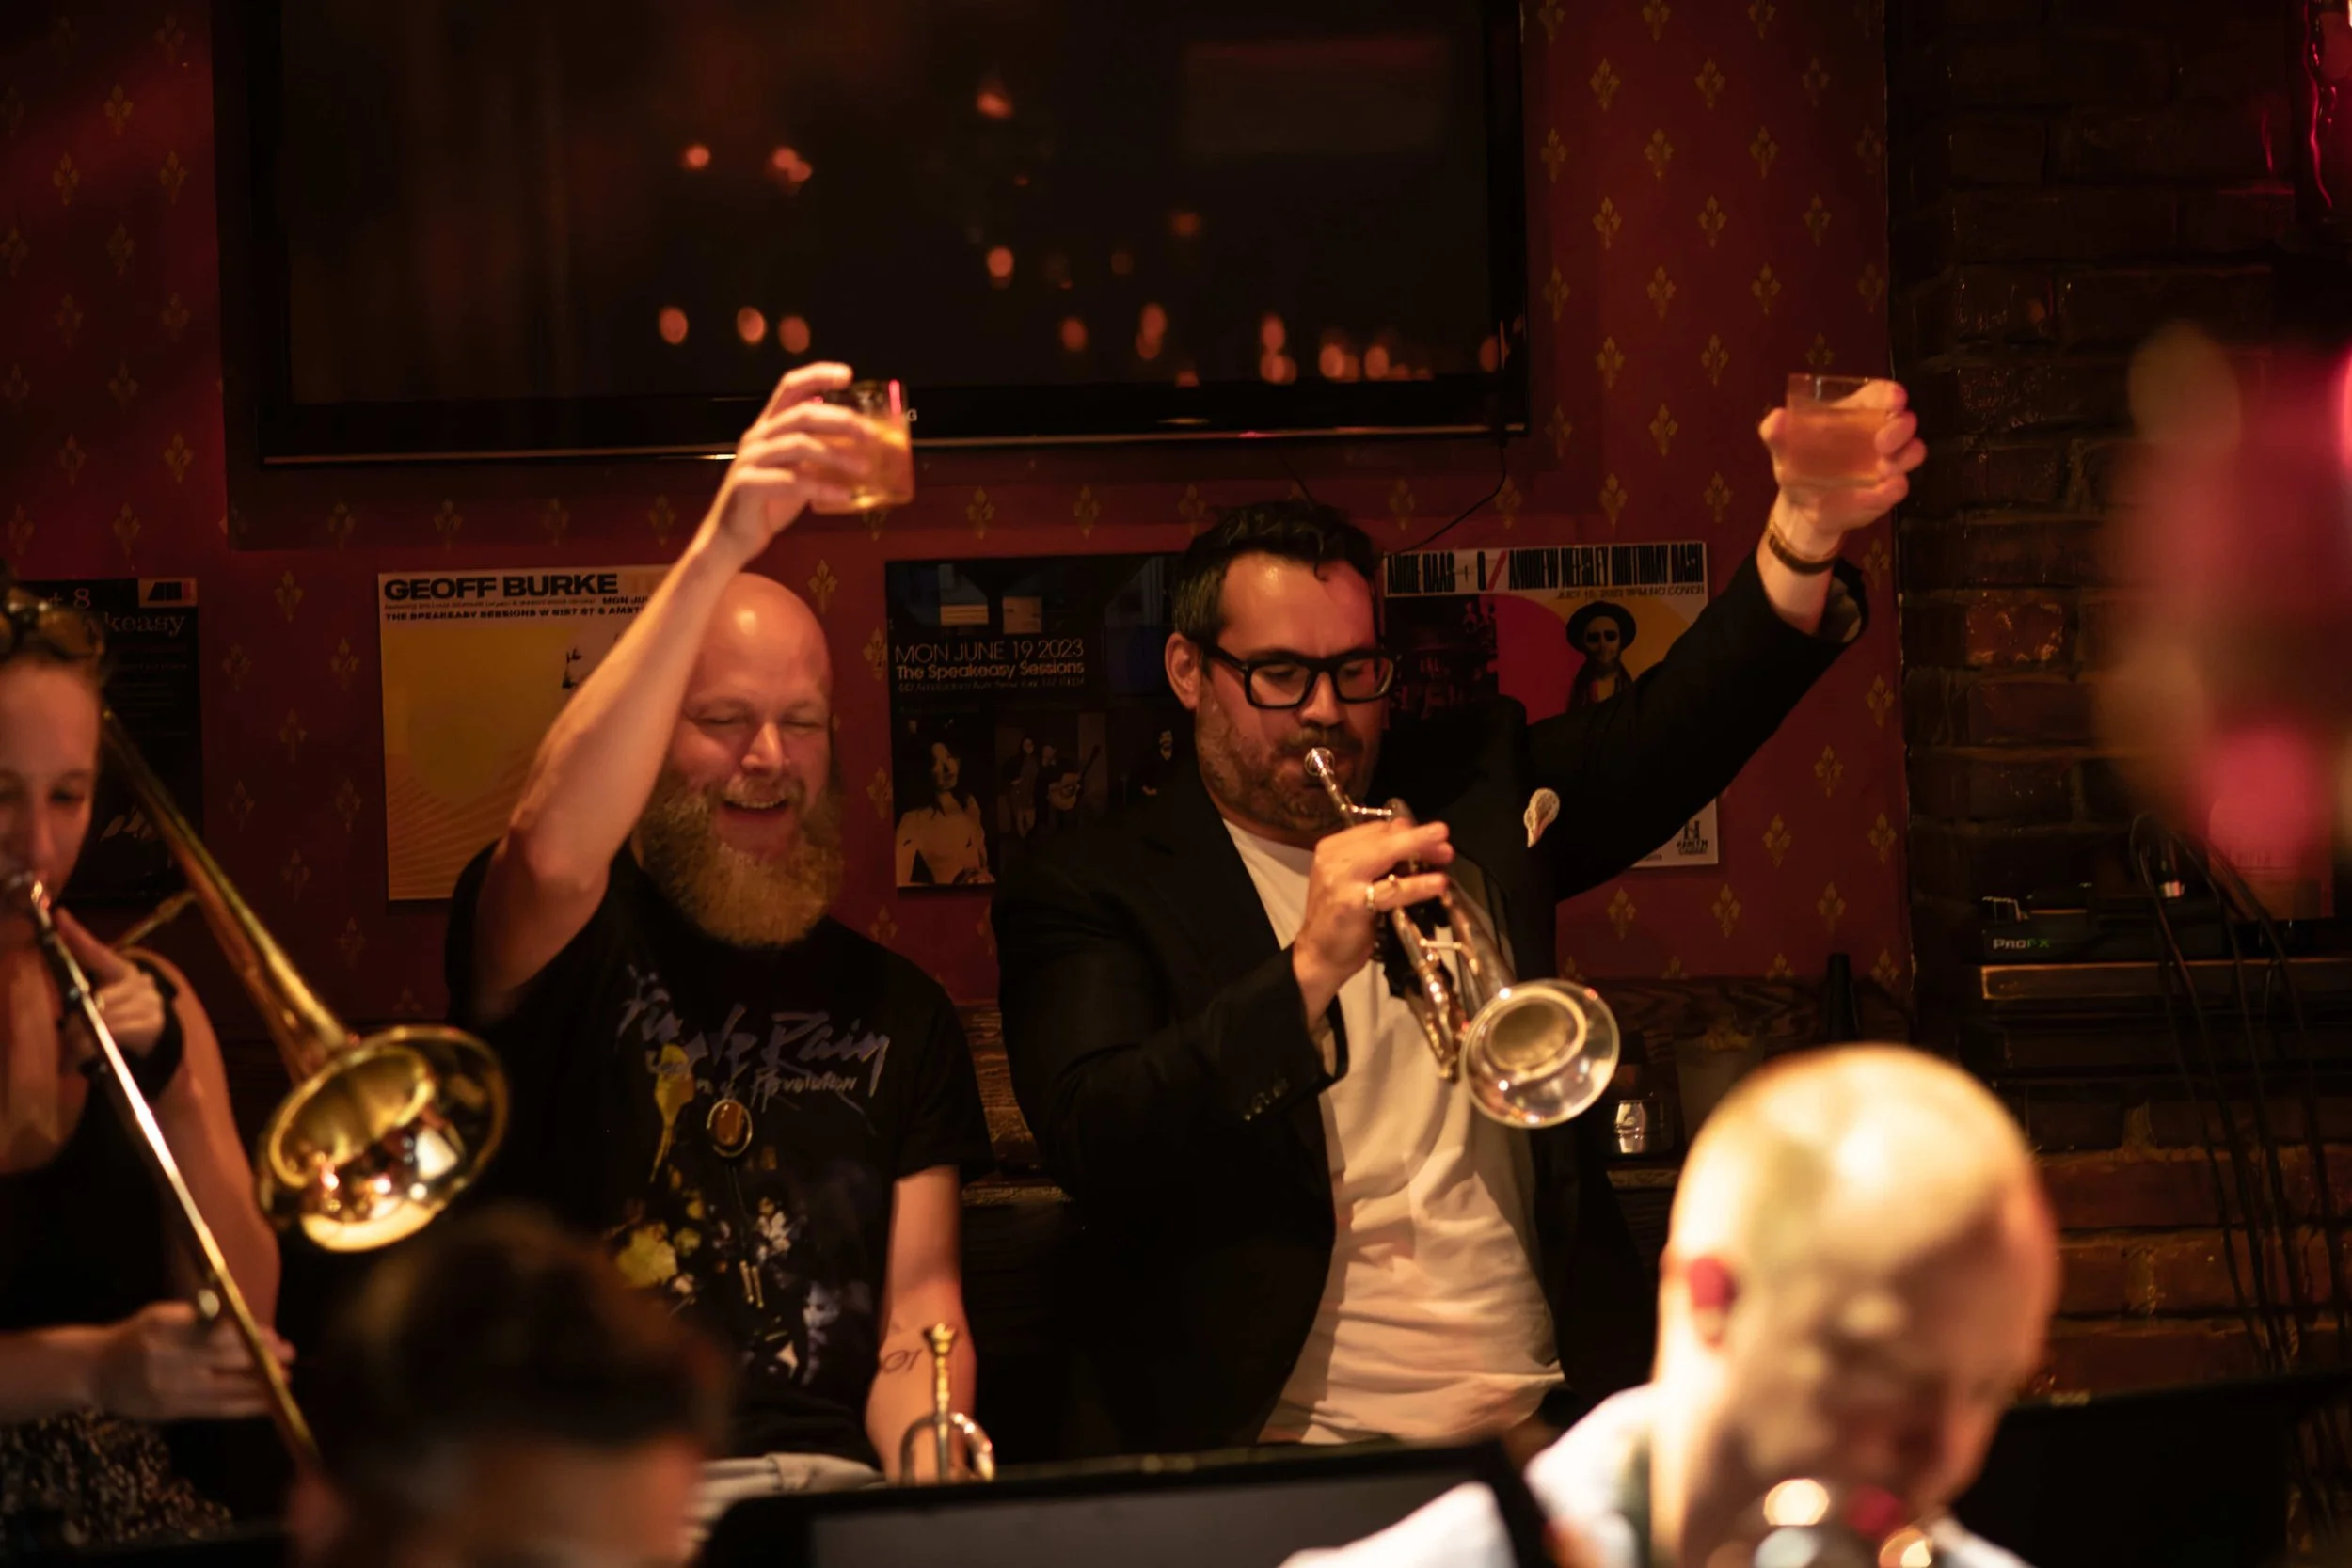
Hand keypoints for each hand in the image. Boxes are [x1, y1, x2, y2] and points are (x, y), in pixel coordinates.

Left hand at [53, 910, 166, 1059]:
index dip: (78, 934)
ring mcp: (149, 1002)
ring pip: (103, 1017)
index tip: (60, 915)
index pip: (98, 952)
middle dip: (76, 1020)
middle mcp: (139, 982)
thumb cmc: (127, 1022)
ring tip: (69, 1055)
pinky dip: (92, 1047)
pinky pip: (114, 1032)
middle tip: (64, 1037)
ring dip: (81, 1038)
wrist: (162, 1047)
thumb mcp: (107, 1005)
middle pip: (97, 997)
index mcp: (124, 972)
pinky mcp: (153, 1023)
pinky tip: (82, 1057)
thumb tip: (60, 1000)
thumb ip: (86, 997)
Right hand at [89, 1301, 295, 1422]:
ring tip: (286, 1382)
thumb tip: (247, 1320)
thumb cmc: (136, 1336)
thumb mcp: (162, 1314)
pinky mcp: (169, 1411)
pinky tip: (265, 1403)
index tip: (274, 1337)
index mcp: (164, 1328)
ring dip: (259, 1386)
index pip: (217, 1332)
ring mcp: (167, 1389)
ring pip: (223, 1389)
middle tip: (290, 1356)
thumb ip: (201, 1316)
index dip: (250, 1336)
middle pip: (224, 1359)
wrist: (93, 1371)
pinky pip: (213, 1410)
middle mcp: (165, 1359)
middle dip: (261, 1359)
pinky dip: (243, 1407)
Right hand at [697, 364, 889, 567]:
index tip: (848, 375)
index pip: (790, 387)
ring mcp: (751, 459)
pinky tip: (844, 495)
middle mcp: (758, 437)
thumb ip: (819, 456)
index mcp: (769, 427)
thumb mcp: (798, 472)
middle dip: (840, 420)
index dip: (817, 375)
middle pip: (802, 414)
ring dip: (837, 455)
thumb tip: (860, 448)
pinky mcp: (748, 485)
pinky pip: (792, 481)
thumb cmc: (767, 503)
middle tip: (870, 434)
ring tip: (865, 469)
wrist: (732, 538)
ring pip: (799, 445)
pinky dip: (822, 488)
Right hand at [1291, 818, 1453, 1016]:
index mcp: (1332, 848)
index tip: (1431, 836)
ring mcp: (1341, 879)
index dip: (1407, 830)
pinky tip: (1437, 884)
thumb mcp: (1352, 882)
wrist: (1316, 957)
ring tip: (1445, 854)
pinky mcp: (1353, 903)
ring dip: (1420, 850)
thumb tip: (1409, 837)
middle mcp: (1333, 858)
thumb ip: (1375, 861)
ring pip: (1387, 855)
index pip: (1376, 829)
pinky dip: (1418, 885)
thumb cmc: (1338, 920)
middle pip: (1383, 837)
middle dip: (1418, 837)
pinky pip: (1393, 889)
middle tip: (1444, 841)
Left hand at [1757, 377, 1926, 556]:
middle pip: (1905, 420)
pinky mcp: (1886, 490)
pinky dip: (1891, 489)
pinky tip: (1878, 491)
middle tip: (1883, 442)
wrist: (1800, 507)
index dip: (1891, 393)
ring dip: (1904, 458)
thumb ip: (1776, 431)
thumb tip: (1777, 418)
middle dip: (1901, 427)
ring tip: (1884, 468)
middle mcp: (1878, 434)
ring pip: (1913, 452)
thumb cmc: (1797, 464)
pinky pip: (1898, 488)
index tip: (1895, 398)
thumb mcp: (1782, 447)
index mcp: (1856, 413)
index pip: (1882, 394)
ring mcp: (1887, 462)